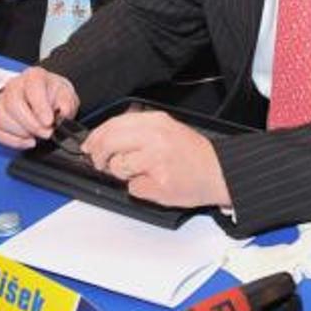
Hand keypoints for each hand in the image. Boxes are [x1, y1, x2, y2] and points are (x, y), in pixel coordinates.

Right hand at [0, 67, 78, 148]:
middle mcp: (14, 86)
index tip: (49, 122)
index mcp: (33, 76)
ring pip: (2, 118)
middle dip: (31, 124)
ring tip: (37, 136)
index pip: (32, 88)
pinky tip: (29, 141)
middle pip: (13, 104)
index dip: (40, 107)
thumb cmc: (55, 96)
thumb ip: (66, 102)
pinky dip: (14, 141)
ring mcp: (3, 102)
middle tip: (46, 133)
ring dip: (22, 133)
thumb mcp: (67, 95)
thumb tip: (63, 112)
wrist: (49, 100)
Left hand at [81, 110, 230, 209]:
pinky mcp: (158, 183)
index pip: (113, 124)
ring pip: (117, 166)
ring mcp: (156, 161)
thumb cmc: (194, 155)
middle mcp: (155, 138)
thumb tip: (107, 136)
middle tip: (102, 163)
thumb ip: (140, 129)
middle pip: (109, 143)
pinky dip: (139, 189)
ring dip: (122, 174)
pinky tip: (154, 183)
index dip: (96, 137)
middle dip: (99, 156)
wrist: (220, 173)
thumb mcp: (168, 129)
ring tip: (142, 172)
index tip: (90, 145)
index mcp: (156, 122)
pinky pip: (132, 188)